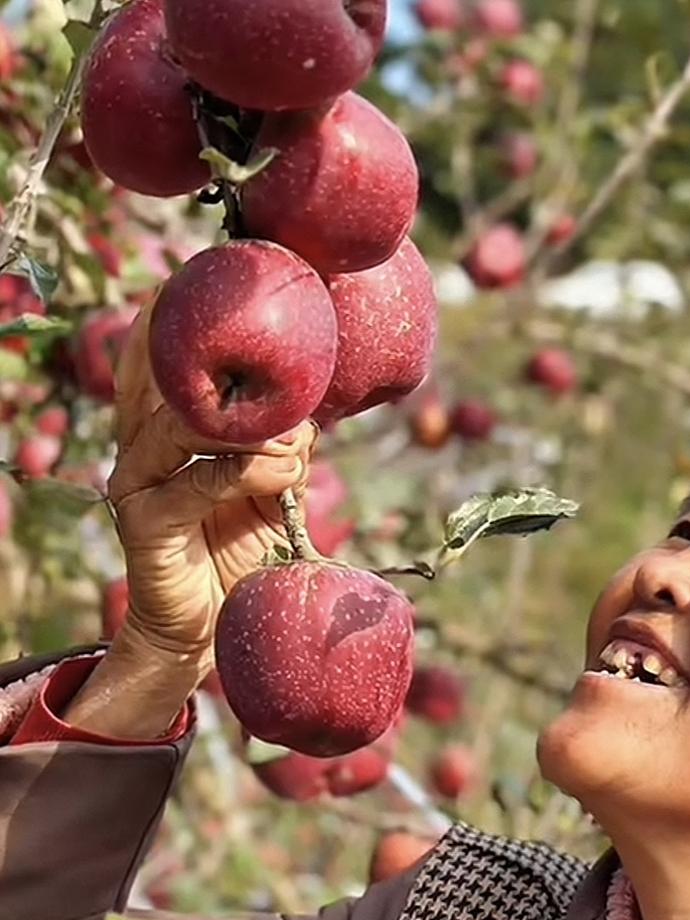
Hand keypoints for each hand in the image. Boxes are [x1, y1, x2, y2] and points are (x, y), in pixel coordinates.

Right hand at [105, 294, 317, 662]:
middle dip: (221, 365)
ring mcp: (136, 482)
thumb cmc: (242, 546)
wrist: (213, 624)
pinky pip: (196, 482)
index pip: (158, 363)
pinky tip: (282, 473)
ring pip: (180, 426)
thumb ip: (281, 443)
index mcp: (164, 429)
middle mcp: (141, 446)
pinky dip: (245, 472)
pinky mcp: (144, 522)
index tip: (209, 282)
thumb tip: (311, 412)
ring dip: (249, 429)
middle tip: (281, 361)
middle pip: (165, 382)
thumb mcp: (270, 484)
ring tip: (295, 444)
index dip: (177, 322)